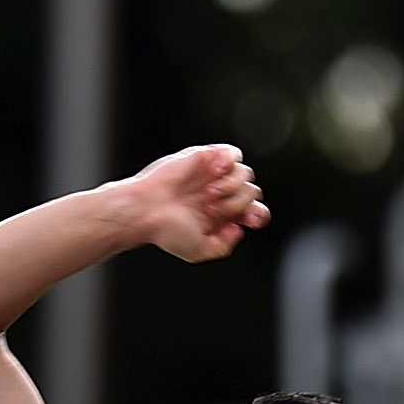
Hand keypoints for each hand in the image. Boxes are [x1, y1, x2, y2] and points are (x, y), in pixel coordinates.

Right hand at [120, 145, 268, 263]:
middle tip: (216, 208)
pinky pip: (232, 153)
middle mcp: (220, 195)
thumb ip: (223, 246)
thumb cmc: (165, 230)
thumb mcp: (198, 251)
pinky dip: (229, 162)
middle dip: (240, 202)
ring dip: (233, 185)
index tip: (247, 219)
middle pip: (253, 192)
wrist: (144, 210)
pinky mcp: (204, 158)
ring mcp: (213, 176)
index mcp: (222, 216)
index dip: (258, 215)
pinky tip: (213, 173)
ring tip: (210, 193)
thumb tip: (238, 229)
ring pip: (245, 173)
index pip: (255, 211)